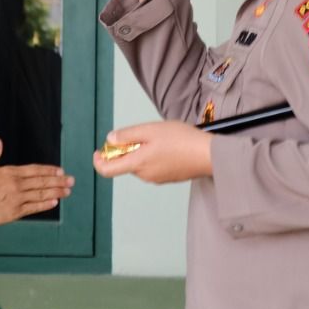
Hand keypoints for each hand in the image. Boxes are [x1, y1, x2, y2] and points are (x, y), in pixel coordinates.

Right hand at [0, 138, 73, 224]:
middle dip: (58, 181)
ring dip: (56, 192)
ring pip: (40, 194)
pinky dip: (44, 204)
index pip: (34, 170)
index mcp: (9, 172)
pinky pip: (33, 208)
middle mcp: (16, 184)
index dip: (48, 170)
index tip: (60, 170)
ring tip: (67, 191)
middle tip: (71, 181)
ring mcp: (16, 199)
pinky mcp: (13, 212)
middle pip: (41, 181)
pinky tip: (54, 202)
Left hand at [92, 121, 211, 183]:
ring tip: (160, 137)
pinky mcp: (168, 177)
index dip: (99, 161)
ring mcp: (157, 178)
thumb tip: (110, 140)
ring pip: (140, 164)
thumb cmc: (182, 140)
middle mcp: (145, 175)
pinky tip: (169, 145)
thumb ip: (128, 135)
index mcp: (137, 164)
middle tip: (141, 133)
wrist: (209, 155)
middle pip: (125, 164)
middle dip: (127, 149)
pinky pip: (153, 167)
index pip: (107, 170)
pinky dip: (153, 156)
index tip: (100, 151)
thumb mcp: (151, 130)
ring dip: (142, 151)